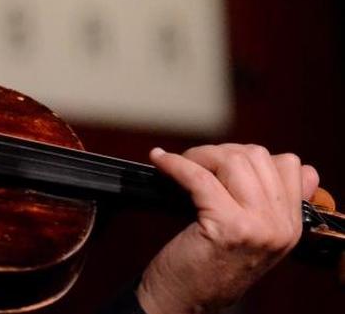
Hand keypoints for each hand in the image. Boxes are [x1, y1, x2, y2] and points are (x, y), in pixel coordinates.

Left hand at [137, 144, 318, 313]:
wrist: (184, 301)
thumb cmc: (208, 265)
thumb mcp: (251, 234)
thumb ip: (269, 202)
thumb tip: (288, 162)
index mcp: (292, 226)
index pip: (288, 166)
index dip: (248, 157)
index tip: (219, 164)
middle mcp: (283, 226)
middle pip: (258, 157)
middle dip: (219, 152)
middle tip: (194, 164)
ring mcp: (259, 227)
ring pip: (233, 161)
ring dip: (199, 156)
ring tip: (180, 166)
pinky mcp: (228, 227)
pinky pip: (199, 177)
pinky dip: (175, 164)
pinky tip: (160, 161)